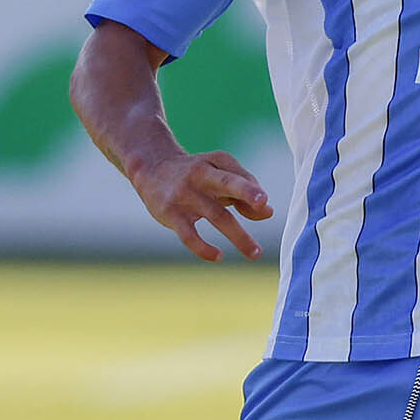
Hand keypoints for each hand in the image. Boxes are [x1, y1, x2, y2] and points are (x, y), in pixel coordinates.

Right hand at [133, 149, 271, 260]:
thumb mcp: (219, 174)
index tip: (264, 204)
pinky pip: (188, 234)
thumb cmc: (196, 175)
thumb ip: (245, 192)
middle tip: (263, 203)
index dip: (252, 190)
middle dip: (245, 192)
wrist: (151, 168)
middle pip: (227, 183)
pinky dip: (203, 247)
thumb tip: (268, 213)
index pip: (239, 177)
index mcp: (216, 162)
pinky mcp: (171, 213)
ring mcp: (185, 194)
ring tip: (255, 253)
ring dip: (238, 235)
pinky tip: (218, 256)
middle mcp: (201, 175)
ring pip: (215, 215)